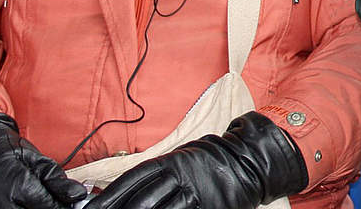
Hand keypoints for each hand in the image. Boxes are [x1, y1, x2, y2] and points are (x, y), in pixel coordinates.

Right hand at [0, 112, 87, 208]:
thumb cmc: (0, 151)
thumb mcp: (33, 158)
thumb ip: (55, 179)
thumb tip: (78, 194)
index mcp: (19, 185)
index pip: (52, 208)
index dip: (64, 205)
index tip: (70, 202)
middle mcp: (2, 206)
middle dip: (48, 207)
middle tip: (49, 198)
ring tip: (29, 198)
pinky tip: (18, 202)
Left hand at [85, 112, 306, 208]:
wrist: (251, 161)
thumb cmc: (212, 159)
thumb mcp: (182, 157)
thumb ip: (156, 174)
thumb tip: (122, 194)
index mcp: (169, 161)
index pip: (130, 182)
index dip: (109, 198)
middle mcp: (180, 177)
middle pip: (141, 202)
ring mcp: (196, 194)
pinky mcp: (210, 207)